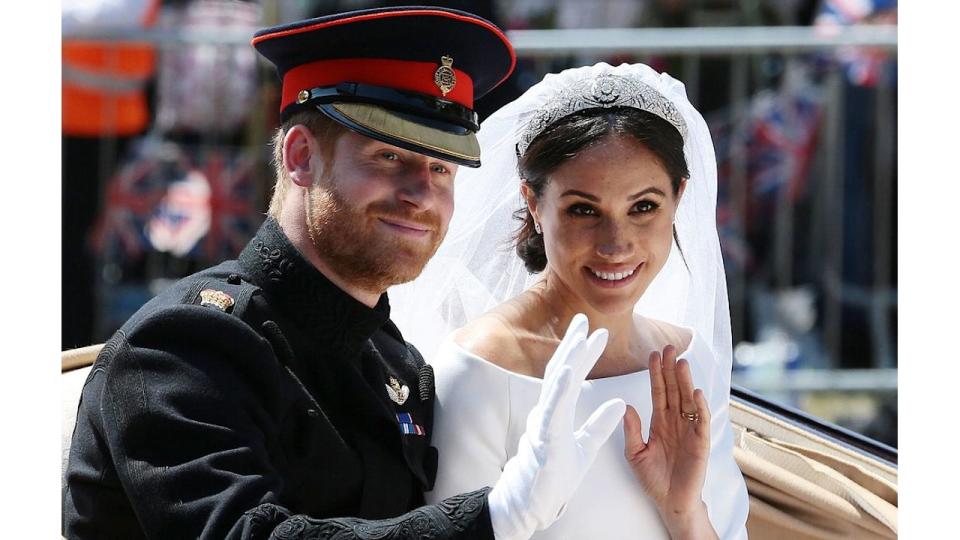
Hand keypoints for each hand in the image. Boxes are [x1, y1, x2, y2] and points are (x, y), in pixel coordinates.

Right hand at [488, 314, 625, 539]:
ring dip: (567, 360)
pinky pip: (552, 411)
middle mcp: (547, 412)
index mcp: (557, 412)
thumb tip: (621, 403)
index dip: (582, 353)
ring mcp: (544, 424)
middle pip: (560, 372)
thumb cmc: (555, 475)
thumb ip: (600, 424)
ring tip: (579, 338)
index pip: (571, 376)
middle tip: (583, 319)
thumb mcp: (586, 446)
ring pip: (555, 387)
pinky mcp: (544, 439)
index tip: (595, 332)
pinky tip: (568, 372)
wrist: (535, 502)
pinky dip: (559, 390)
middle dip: (571, 345)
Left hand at [623, 345, 716, 538]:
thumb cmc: (653, 479)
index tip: (652, 354)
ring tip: (681, 362)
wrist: (670, 502)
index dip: (656, 373)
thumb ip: (631, 431)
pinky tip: (696, 392)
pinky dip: (700, 407)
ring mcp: (689, 430)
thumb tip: (626, 406)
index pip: (658, 391)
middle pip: (674, 390)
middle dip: (670, 369)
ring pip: (687, 400)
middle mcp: (675, 422)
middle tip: (668, 347)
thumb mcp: (635, 453)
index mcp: (659, 422)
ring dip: (685, 382)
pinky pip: (701, 421)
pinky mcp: (701, 443)